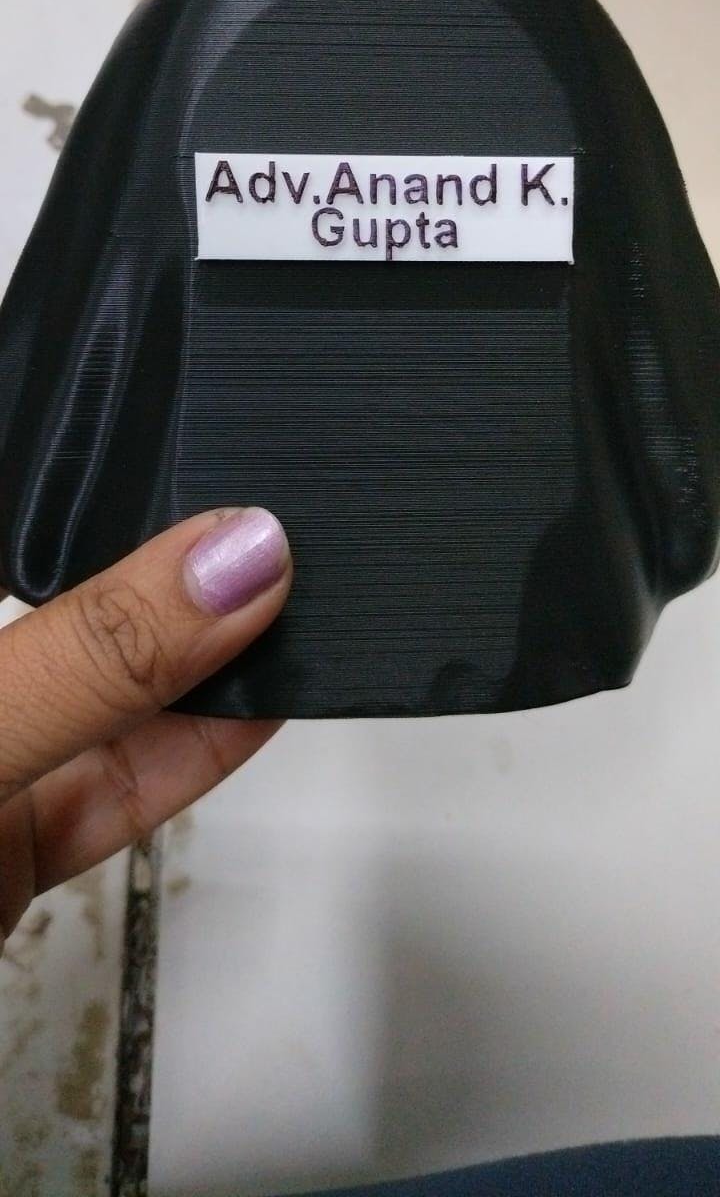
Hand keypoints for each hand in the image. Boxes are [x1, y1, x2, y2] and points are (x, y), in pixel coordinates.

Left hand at [0, 507, 291, 943]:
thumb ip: (88, 660)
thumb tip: (226, 560)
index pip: (17, 504)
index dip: (82, 464)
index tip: (178, 435)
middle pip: (56, 591)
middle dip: (156, 554)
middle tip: (255, 517)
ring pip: (100, 692)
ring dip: (198, 658)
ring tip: (285, 599)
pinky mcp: (2, 848)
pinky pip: (114, 785)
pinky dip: (192, 752)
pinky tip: (255, 703)